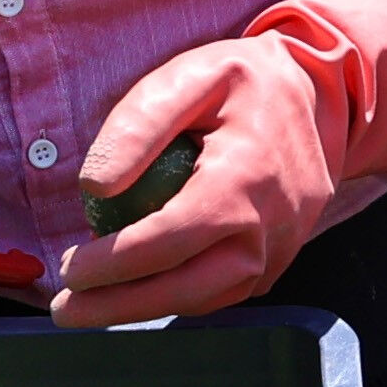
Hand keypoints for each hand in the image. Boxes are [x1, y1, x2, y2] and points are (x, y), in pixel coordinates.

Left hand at [53, 37, 332, 328]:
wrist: (319, 97)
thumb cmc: (242, 82)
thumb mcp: (189, 76)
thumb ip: (137, 126)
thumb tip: (92, 187)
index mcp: (246, 178)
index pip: (169, 239)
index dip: (113, 263)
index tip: (68, 269)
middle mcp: (270, 225)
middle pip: (188, 287)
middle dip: (121, 305)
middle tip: (67, 310)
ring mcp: (282, 249)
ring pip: (207, 298)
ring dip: (146, 309)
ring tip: (90, 305)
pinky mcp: (281, 261)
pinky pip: (225, 292)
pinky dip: (180, 296)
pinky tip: (137, 291)